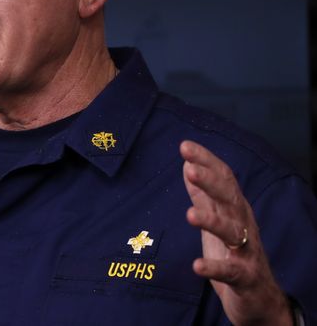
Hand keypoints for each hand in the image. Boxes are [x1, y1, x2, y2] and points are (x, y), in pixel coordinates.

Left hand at [181, 140, 291, 325]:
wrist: (259, 300)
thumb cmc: (234, 255)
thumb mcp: (218, 220)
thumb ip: (203, 195)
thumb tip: (188, 166)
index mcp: (235, 210)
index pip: (224, 179)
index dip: (207, 162)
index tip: (185, 146)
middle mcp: (243, 226)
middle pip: (230, 199)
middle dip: (211, 182)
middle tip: (189, 168)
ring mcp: (246, 252)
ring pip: (232, 232)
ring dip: (212, 222)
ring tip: (190, 214)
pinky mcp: (245, 278)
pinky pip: (231, 271)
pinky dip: (215, 268)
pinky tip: (197, 265)